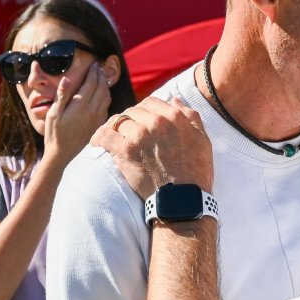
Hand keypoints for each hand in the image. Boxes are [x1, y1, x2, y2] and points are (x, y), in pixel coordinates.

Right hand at [44, 63, 110, 161]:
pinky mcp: (98, 124)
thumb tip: (67, 79)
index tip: (94, 64)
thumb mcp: (53, 113)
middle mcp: (92, 110)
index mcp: (80, 105)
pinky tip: (101, 94)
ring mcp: (97, 118)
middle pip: (102, 87)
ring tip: (101, 77)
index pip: (92, 83)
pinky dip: (106, 96)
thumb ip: (62, 95)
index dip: (94, 71)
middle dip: (101, 75)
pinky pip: (107, 106)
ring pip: (107, 96)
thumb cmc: (54, 132)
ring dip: (105, 85)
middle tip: (99, 67)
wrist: (62, 154)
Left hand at [91, 96, 212, 198]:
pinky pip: (105, 135)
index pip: (151, 102)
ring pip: (118, 121)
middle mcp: (156, 122)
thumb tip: (175, 100)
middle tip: (125, 130)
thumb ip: (190, 116)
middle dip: (129, 119)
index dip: (144, 110)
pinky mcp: (126, 150)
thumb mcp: (202, 140)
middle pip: (133, 111)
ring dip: (114, 127)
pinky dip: (99, 137)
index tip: (140, 119)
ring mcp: (139, 135)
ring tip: (110, 135)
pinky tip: (96, 142)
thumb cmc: (195, 172)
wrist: (183, 199)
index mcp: (174, 117)